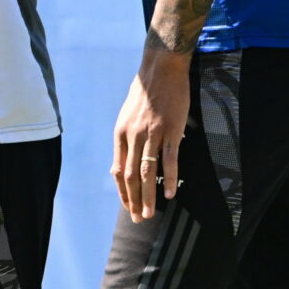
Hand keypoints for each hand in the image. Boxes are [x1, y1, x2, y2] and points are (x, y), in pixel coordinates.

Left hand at [111, 41, 191, 222]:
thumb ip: (124, 141)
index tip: (128, 207)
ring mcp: (152, 134)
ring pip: (147, 172)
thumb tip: (119, 165)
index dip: (122, 192)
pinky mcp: (170, 130)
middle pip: (130, 176)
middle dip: (134, 200)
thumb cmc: (144, 93)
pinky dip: (168, 178)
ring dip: (148, 196)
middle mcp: (132, 136)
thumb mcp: (126, 117)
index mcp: (120, 135)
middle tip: (139, 218)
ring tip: (150, 213)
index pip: (118, 171)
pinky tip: (169, 193)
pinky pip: (169, 159)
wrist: (160, 69)